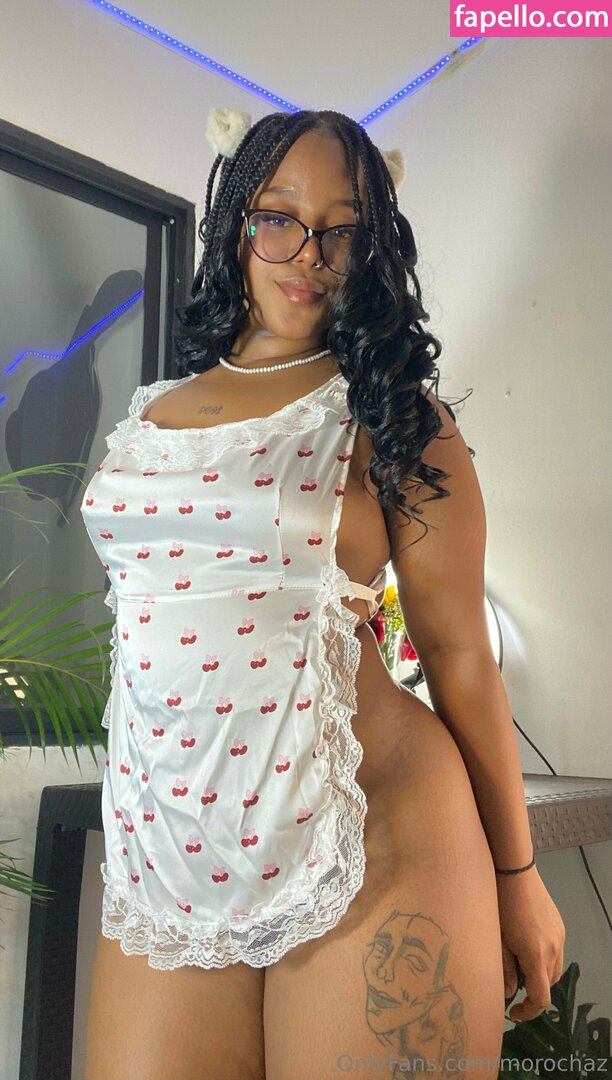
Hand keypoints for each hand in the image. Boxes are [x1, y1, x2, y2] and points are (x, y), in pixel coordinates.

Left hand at [495, 865, 565, 1021]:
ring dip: (539, 973)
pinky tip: (526, 943)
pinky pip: (555, 951)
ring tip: (517, 960)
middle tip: (511, 979)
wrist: (514, 871)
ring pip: (554, 968)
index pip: (541, 998)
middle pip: (549, 984)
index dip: (528, 1011)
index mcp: (536, 956)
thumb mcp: (498, 940)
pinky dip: (544, 957)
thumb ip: (505, 970)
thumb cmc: (500, 905)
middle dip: (531, 989)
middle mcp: (553, 949)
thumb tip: (509, 992)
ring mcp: (559, 936)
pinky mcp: (559, 926)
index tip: (513, 1010)